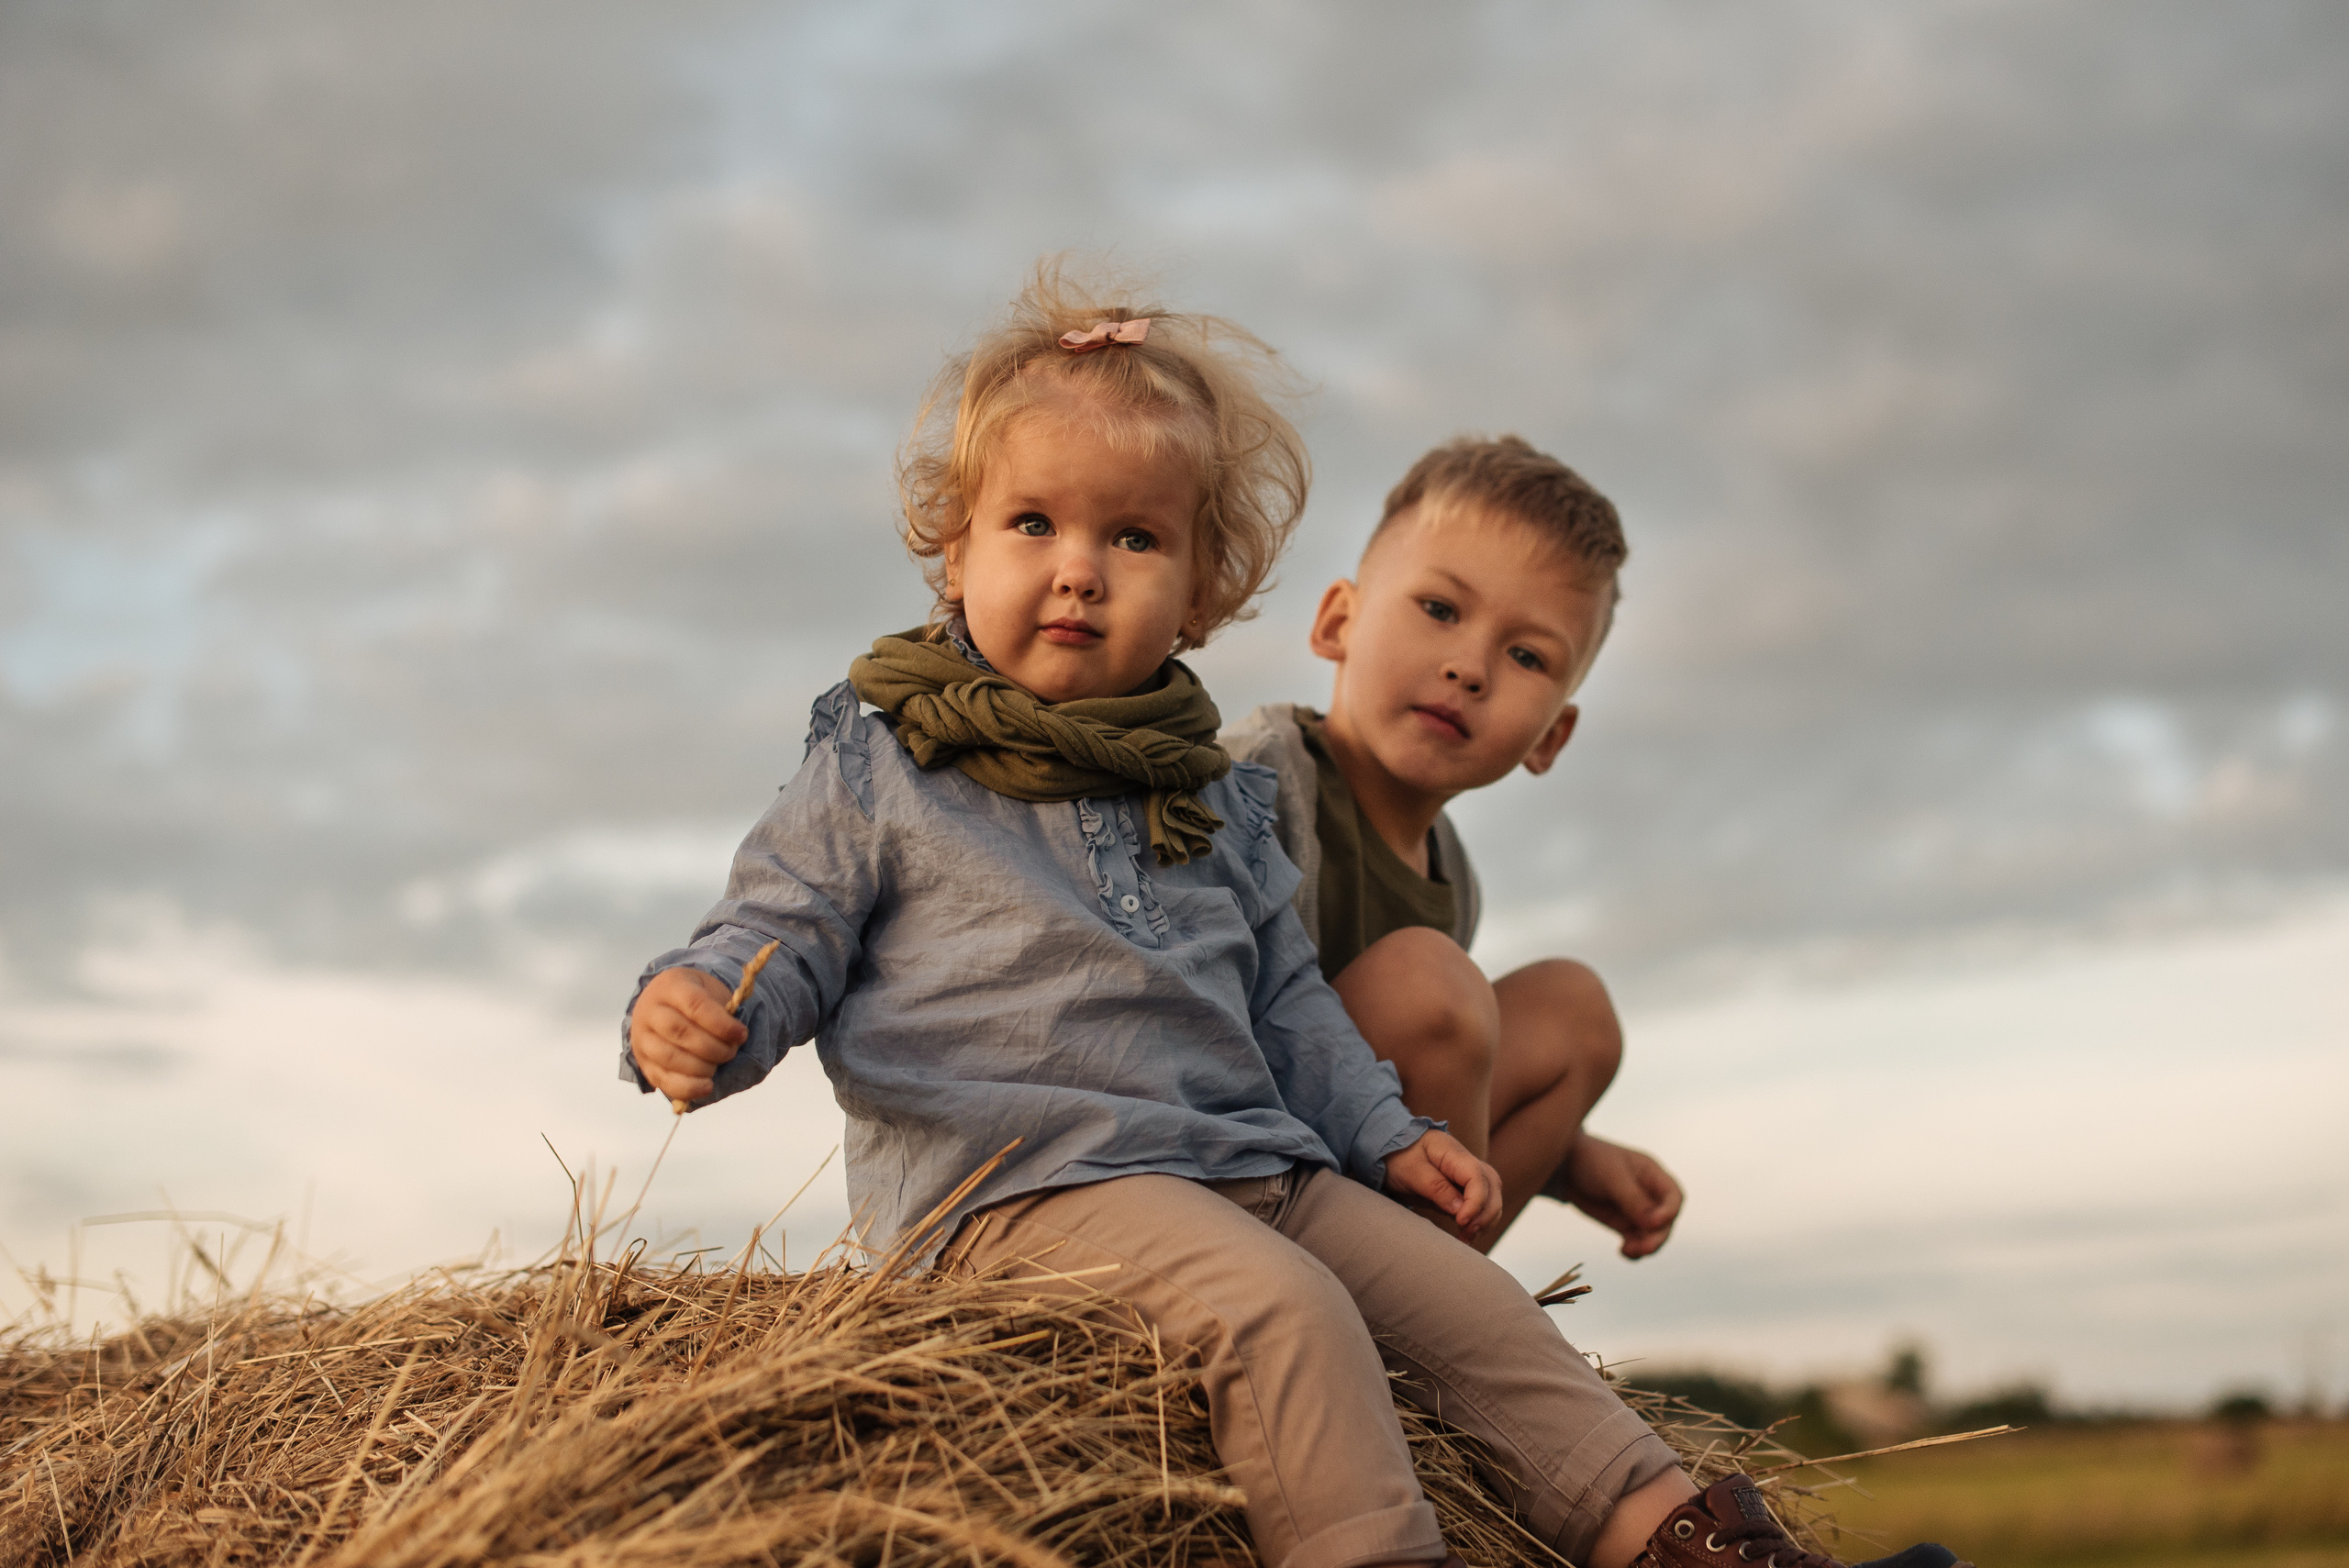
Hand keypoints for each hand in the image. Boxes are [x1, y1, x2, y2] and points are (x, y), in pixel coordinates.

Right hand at [627, 968, 746, 1106]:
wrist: (668, 1006)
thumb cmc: (698, 1000)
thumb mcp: (711, 992)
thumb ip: (723, 1010)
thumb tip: (736, 1038)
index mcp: (670, 985)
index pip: (694, 1004)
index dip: (721, 1023)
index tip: (741, 1034)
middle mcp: (649, 1010)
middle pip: (679, 1032)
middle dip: (712, 1047)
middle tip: (731, 1052)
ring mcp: (642, 1038)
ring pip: (669, 1057)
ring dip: (701, 1067)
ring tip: (718, 1066)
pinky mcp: (643, 1063)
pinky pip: (663, 1080)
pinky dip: (688, 1087)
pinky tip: (707, 1086)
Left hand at [1383, 1129, 1503, 1242]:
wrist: (1390, 1151)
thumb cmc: (1399, 1156)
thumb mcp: (1411, 1171)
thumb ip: (1436, 1187)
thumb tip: (1460, 1209)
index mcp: (1454, 1153)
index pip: (1477, 1177)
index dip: (1475, 1201)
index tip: (1461, 1220)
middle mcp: (1466, 1164)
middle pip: (1492, 1187)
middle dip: (1486, 1212)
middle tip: (1467, 1231)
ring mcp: (1466, 1177)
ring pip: (1491, 1197)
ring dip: (1485, 1220)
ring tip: (1467, 1237)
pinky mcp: (1461, 1190)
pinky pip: (1479, 1205)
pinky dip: (1478, 1221)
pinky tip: (1466, 1236)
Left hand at [1555, 1133, 1681, 1258]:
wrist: (1563, 1165)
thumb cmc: (1590, 1160)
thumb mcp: (1612, 1176)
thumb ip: (1632, 1198)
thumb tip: (1652, 1224)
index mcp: (1652, 1175)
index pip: (1674, 1197)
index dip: (1669, 1212)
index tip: (1653, 1223)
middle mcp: (1649, 1194)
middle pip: (1666, 1221)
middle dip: (1657, 1236)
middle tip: (1644, 1248)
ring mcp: (1637, 1210)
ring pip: (1652, 1235)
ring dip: (1646, 1246)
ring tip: (1629, 1250)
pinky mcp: (1622, 1223)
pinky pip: (1636, 1241)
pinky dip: (1634, 1250)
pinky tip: (1623, 1251)